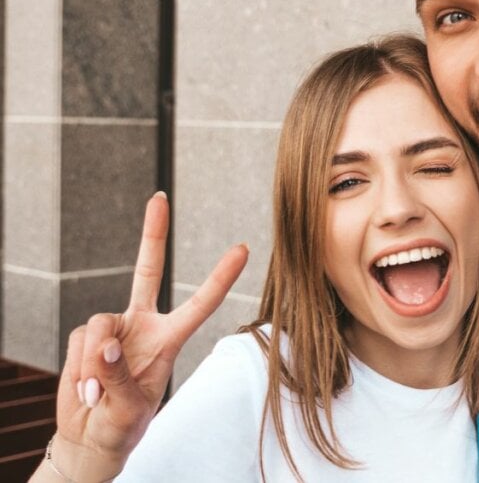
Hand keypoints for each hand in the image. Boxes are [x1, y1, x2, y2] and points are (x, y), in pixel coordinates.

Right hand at [39, 192, 247, 480]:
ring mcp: (113, 328)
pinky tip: (87, 391)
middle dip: (152, 232)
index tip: (243, 248)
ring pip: (100, 326)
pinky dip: (81, 371)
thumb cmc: (123, 424)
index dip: (220, 276)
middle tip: (160, 197)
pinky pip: (81, 342)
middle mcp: (142, 324)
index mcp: (170, 338)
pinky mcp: (86, 336)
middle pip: (147, 271)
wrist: (91, 436)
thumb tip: (104, 343)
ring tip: (100, 394)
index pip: (201, 302)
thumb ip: (119, 376)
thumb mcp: (131, 408)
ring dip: (96, 365)